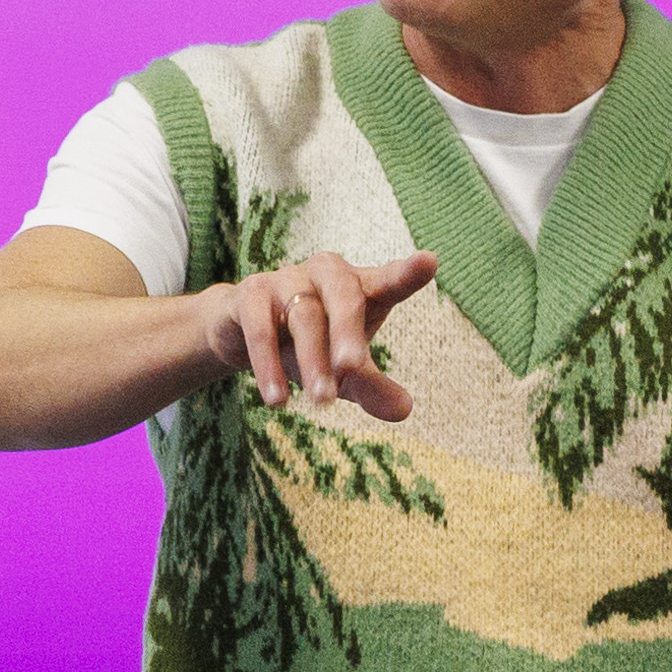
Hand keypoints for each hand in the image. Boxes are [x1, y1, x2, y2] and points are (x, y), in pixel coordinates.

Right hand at [200, 245, 443, 421]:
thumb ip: (373, 386)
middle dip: (348, 335)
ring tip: (321, 401)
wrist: (241, 332)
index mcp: (359, 287)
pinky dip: (268, 364)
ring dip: (312, 361)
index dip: (407, 272)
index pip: (388, 279)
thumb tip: (405, 410)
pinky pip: (260, 327)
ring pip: (304, 317)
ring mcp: (286, 279)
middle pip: (344, 298)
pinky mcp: (250, 294)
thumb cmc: (308, 344)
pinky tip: (276, 399)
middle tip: (352, 368)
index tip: (429, 261)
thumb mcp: (343, 370)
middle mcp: (325, 274)